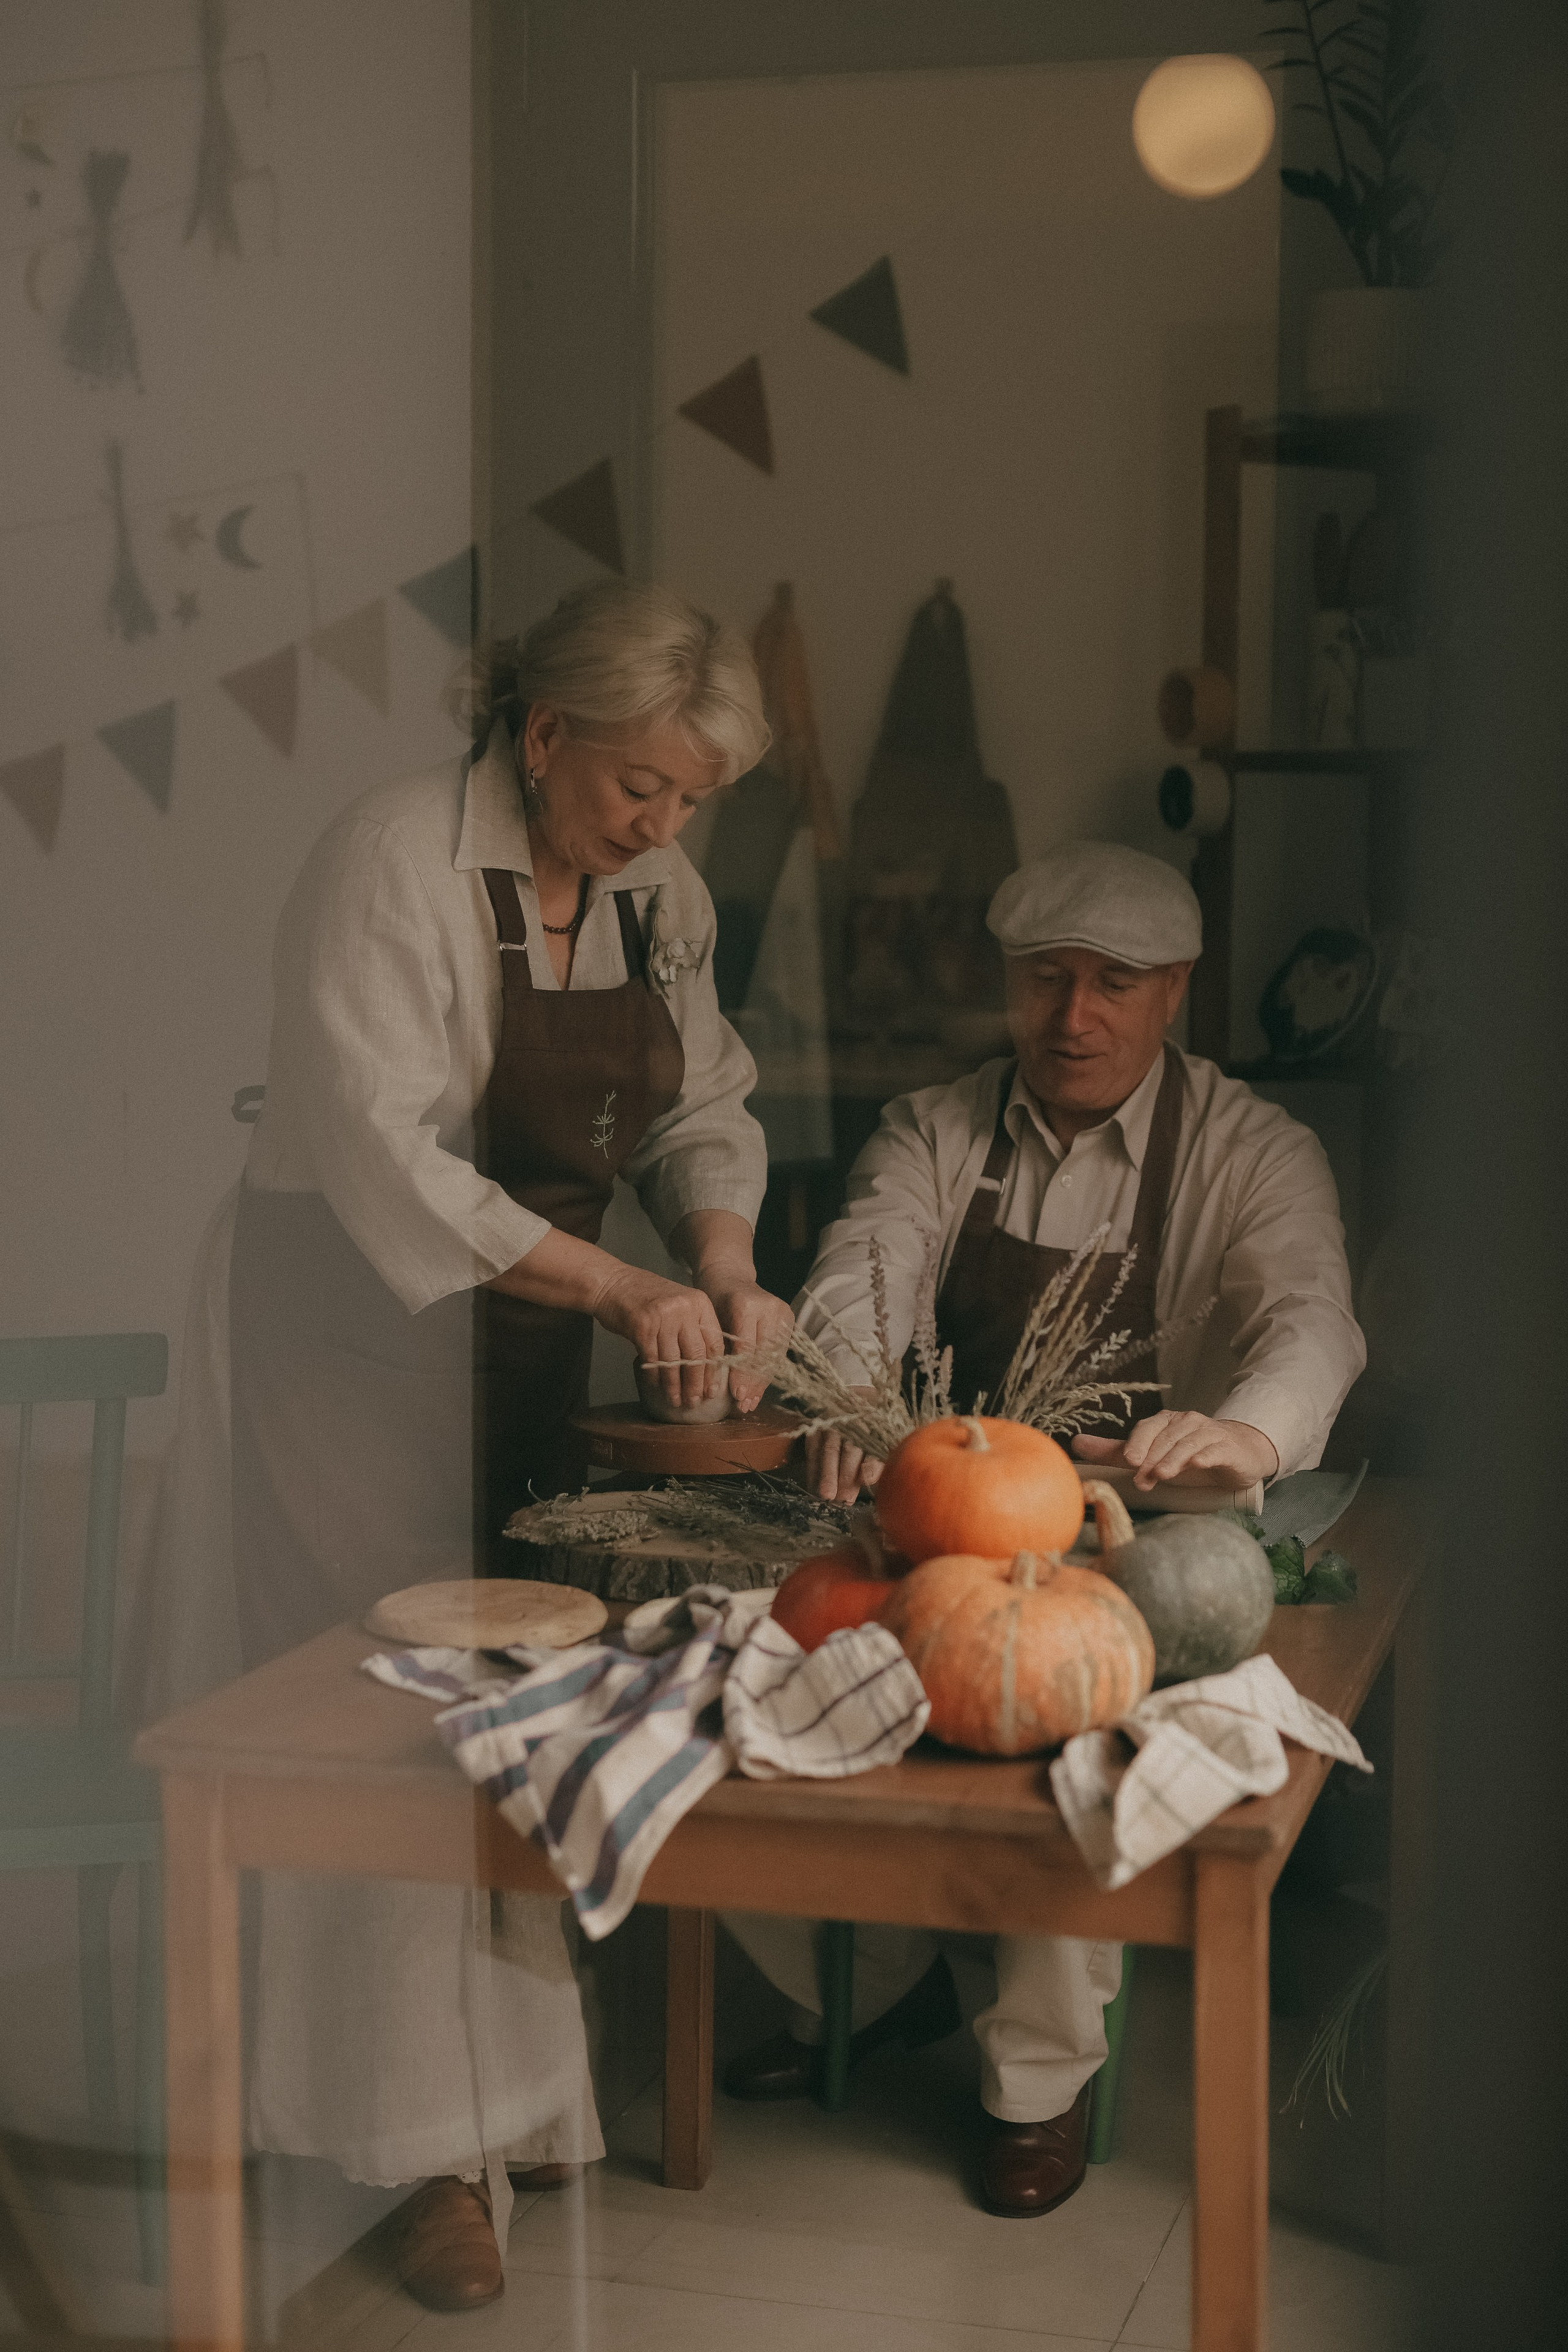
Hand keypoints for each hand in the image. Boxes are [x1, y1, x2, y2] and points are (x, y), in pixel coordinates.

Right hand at [590, 1262, 726, 1410]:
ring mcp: (663, 1316)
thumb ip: (693, 1327)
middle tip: (695, 1401)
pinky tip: (656, 1387)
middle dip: (696, 1383)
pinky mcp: (642, 1326)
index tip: (712, 1389)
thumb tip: (706, 1366)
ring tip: (677, 1400)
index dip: (714, 1370)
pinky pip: (652, 1359)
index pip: (714, 1343)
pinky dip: (655, 1377)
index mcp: (699, 1302)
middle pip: (697, 1355)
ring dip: (675, 1385)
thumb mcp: (678, 1304)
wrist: (611, 1282)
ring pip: (674, 1361)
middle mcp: (684, 1308)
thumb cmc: (645, 1297)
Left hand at [691, 1273, 793, 1412]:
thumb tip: (718, 1387)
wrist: (730, 1275)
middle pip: (764, 1354)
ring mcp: (782, 1311)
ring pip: (774, 1355)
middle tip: (744, 1405)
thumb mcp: (710, 1321)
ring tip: (750, 1403)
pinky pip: (779, 1351)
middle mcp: (769, 1307)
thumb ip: (718, 1349)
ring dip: (762, 1382)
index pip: (746, 1347)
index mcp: (746, 1304)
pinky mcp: (789, 1317)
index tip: (736, 1396)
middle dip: (753, 1383)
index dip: (742, 1374)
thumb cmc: (713, 1299)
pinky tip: (759, 1389)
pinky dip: (768, 1371)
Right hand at [805, 1389, 883, 1502]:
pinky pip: (812, 1448)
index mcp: (877, 1426)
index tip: (868, 1479)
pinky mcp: (817, 1426)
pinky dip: (812, 1468)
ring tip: (826, 1495)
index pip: (875, 1447)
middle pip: (850, 1450)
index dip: (871, 1464)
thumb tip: (871, 1480)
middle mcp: (855, 1423)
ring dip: (827, 1473)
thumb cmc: (874, 1425)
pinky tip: (812, 1486)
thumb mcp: (885, 1437)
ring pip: (829, 1449)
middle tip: (844, 1499)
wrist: (855, 1394)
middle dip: (846, 1475)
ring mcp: (834, 1423)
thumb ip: (881, 1459)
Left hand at [1073, 1414, 1278, 1493]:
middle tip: (1141, 1481)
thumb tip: (1076, 1443)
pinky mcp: (1227, 1448)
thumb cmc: (1188, 1453)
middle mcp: (1186, 1423)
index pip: (1147, 1429)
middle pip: (1165, 1439)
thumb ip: (1115, 1451)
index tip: (1128, 1461)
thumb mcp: (1150, 1453)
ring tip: (1161, 1475)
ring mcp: (1208, 1433)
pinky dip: (1205, 1455)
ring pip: (1188, 1444)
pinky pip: (1215, 1449)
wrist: (1238, 1452)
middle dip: (1151, 1460)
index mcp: (1165, 1422)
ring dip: (1174, 1459)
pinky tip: (1198, 1464)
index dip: (1137, 1444)